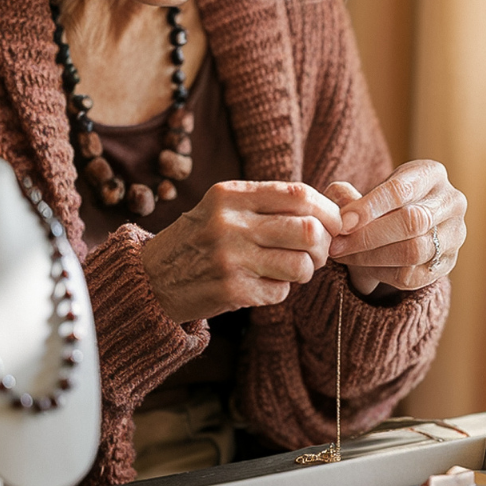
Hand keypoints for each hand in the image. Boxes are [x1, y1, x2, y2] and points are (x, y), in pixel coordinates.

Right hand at [141, 180, 341, 321]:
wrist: (149, 278)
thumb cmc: (199, 239)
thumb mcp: (223, 207)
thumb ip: (266, 202)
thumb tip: (331, 208)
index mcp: (231, 194)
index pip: (299, 194)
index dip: (328, 210)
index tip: (336, 223)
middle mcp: (230, 222)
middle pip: (308, 230)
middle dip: (324, 245)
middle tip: (318, 252)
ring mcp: (230, 258)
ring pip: (301, 264)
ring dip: (306, 271)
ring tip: (291, 270)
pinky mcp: (231, 290)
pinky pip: (281, 292)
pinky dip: (280, 290)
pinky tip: (262, 285)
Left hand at [325, 160, 466, 295]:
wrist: (406, 229)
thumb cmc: (384, 204)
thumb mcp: (367, 192)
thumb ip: (349, 196)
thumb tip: (336, 200)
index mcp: (432, 174)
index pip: (402, 190)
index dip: (370, 207)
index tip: (342, 222)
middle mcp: (451, 202)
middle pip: (412, 222)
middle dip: (368, 236)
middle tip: (337, 246)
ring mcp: (455, 234)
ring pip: (414, 251)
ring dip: (372, 257)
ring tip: (345, 256)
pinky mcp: (448, 263)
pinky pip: (414, 275)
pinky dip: (383, 273)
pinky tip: (364, 267)